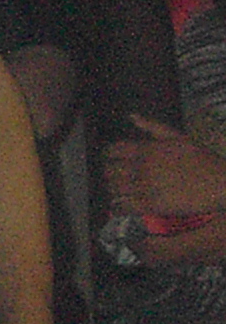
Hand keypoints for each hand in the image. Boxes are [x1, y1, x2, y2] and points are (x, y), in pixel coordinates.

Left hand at [104, 115, 225, 218]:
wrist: (220, 184)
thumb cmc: (202, 160)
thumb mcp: (179, 137)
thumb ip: (152, 127)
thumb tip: (131, 116)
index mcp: (147, 150)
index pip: (113, 151)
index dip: (108, 156)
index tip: (109, 160)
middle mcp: (143, 168)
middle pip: (110, 170)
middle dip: (108, 174)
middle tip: (111, 177)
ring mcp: (146, 187)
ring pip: (114, 189)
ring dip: (111, 190)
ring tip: (115, 192)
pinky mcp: (152, 206)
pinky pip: (123, 206)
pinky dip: (116, 207)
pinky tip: (117, 206)